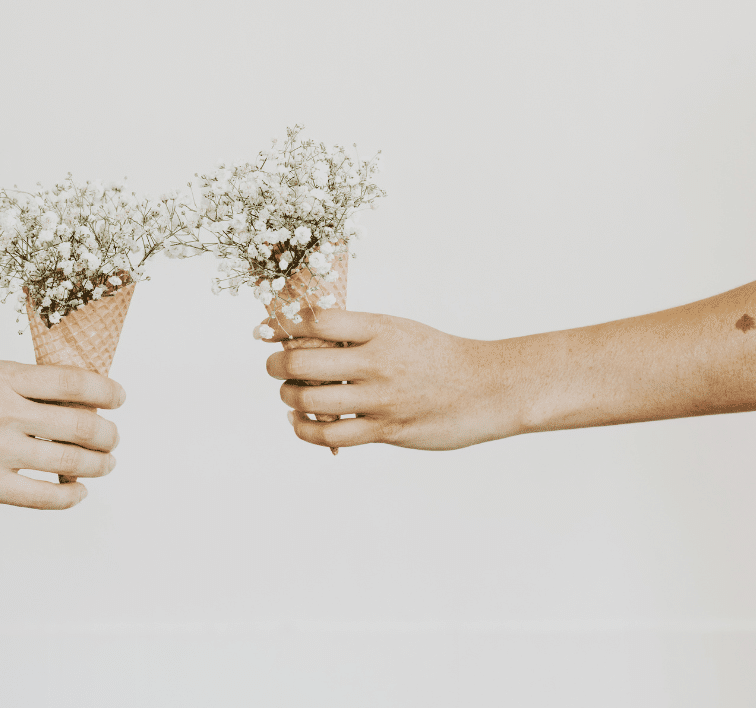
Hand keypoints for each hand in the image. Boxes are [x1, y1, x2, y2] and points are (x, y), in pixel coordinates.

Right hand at [0, 360, 123, 507]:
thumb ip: (13, 385)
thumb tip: (62, 398)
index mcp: (0, 375)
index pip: (74, 380)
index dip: (106, 391)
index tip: (118, 398)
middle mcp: (3, 410)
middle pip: (82, 423)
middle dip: (108, 434)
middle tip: (112, 439)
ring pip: (72, 460)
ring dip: (97, 465)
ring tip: (103, 465)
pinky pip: (45, 495)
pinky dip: (70, 496)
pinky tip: (76, 492)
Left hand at [261, 309, 523, 450]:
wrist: (487, 387)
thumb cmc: (438, 356)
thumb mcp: (399, 330)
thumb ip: (356, 334)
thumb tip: (305, 336)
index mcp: (379, 329)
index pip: (315, 321)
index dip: (283, 325)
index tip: (267, 331)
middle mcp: (377, 362)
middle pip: (301, 362)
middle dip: (276, 365)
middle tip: (274, 366)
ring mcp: (381, 399)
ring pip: (309, 400)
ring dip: (289, 397)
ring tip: (290, 394)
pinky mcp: (386, 431)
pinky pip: (330, 435)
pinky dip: (305, 429)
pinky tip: (300, 422)